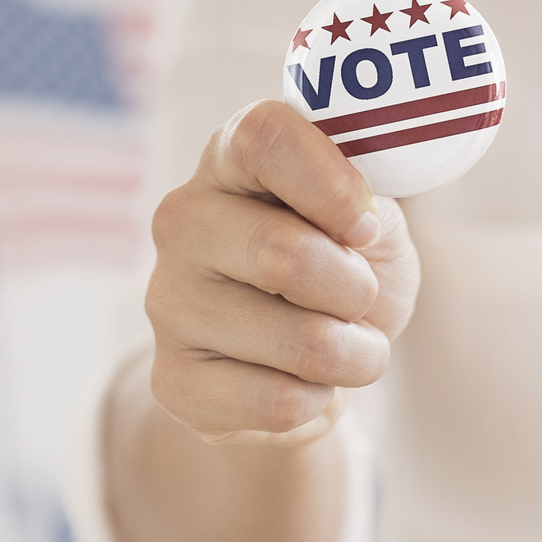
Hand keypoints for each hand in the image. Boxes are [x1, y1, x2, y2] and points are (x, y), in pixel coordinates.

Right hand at [144, 99, 420, 445]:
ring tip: (346, 345)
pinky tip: (303, 381)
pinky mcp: (170, 379)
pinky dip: (318, 400)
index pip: (265, 137)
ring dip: (355, 355)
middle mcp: (183, 219)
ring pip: (299, 343)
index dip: (332, 185)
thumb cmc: (342, 260)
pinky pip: (277, 404)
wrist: (308, 348)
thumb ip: (368, 203)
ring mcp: (168, 299)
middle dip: (357, 290)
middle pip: (284, 255)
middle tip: (362, 297)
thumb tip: (358, 226)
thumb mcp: (372, 217)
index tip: (366, 225)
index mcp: (230, 156)